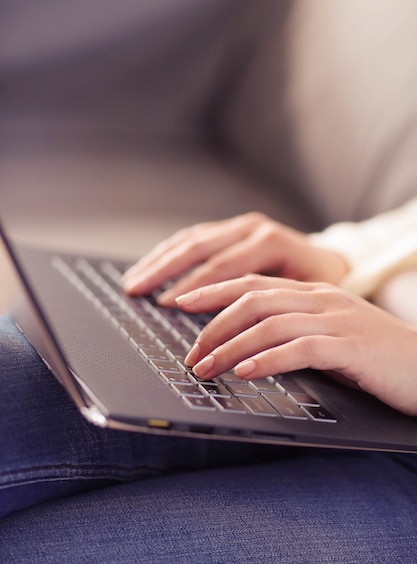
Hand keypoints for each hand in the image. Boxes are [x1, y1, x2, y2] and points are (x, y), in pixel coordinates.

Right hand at [123, 212, 349, 304]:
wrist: (333, 261)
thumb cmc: (320, 287)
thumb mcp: (305, 299)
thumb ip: (272, 309)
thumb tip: (240, 336)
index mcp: (271, 243)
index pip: (222, 267)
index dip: (193, 287)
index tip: (168, 306)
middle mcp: (251, 228)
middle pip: (199, 247)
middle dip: (164, 270)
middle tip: (136, 290)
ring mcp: (240, 226)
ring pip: (191, 239)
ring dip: (159, 260)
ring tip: (134, 281)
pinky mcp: (231, 230)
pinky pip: (194, 238)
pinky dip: (169, 253)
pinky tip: (151, 267)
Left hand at [175, 275, 416, 415]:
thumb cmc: (376, 356)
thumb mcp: (331, 332)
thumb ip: (295, 329)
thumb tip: (246, 344)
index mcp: (314, 291)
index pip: (253, 282)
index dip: (214, 290)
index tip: (182, 301)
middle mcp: (321, 299)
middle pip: (253, 300)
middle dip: (214, 325)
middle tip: (190, 353)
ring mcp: (337, 320)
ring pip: (270, 324)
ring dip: (231, 347)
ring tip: (205, 368)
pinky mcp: (350, 347)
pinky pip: (300, 349)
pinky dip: (267, 359)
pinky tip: (245, 372)